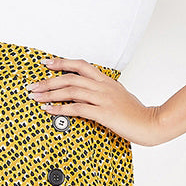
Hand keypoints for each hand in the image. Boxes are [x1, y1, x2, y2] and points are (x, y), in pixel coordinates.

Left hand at [26, 55, 166, 145]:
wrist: (152, 123)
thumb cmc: (136, 114)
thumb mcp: (119, 97)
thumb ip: (103, 94)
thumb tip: (85, 97)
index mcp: (107, 81)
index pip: (81, 65)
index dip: (62, 62)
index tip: (47, 63)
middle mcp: (103, 87)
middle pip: (70, 77)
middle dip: (48, 80)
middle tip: (34, 85)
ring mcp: (103, 99)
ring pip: (71, 90)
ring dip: (50, 93)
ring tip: (36, 97)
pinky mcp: (103, 113)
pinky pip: (77, 108)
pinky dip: (60, 108)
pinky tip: (49, 110)